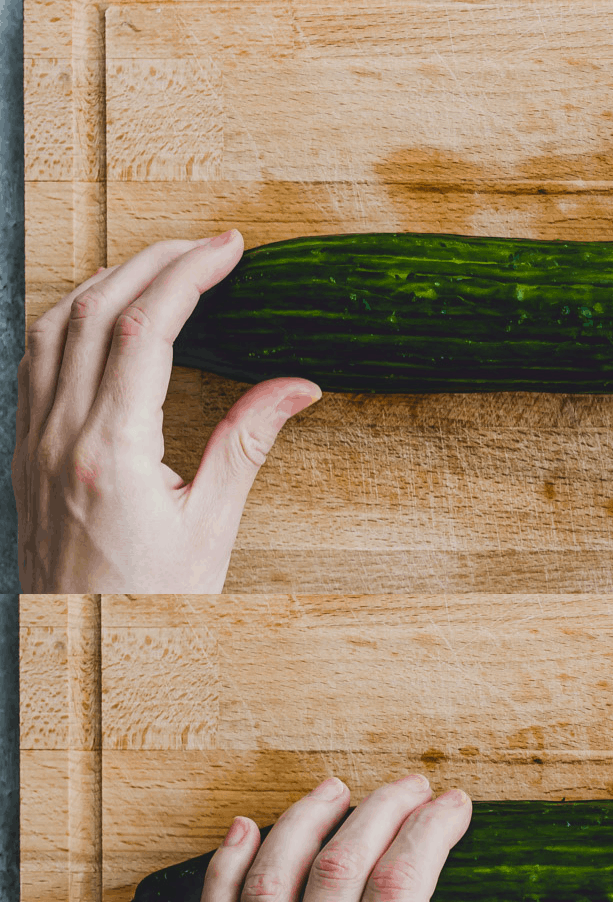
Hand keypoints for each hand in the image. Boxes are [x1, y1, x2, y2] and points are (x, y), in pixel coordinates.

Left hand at [14, 232, 319, 592]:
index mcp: (111, 453)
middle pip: (98, 310)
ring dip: (108, 281)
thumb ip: (246, 445)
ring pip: (54, 326)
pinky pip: (35, 362)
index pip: (147, 328)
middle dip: (154, 260)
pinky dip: (69, 319)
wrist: (77, 656)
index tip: (229, 248)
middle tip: (205, 245)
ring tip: (159, 265)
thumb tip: (296, 386)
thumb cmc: (146, 608)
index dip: (190, 273)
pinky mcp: (23, 455)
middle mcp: (60, 438)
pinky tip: (102, 317)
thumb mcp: (210, 530)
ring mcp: (32, 443)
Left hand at [188, 775, 490, 901]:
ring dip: (305, 820)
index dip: (432, 831)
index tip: (454, 808)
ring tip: (335, 790)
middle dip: (382, 809)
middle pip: (341, 864)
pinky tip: (243, 833)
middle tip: (409, 788)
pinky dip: (224, 869)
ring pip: (271, 878)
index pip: (403, 885)